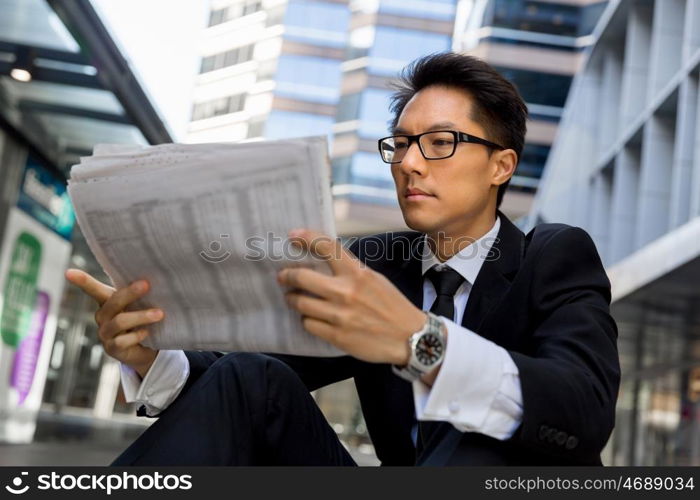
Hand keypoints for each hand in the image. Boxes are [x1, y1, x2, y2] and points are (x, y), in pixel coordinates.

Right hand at [64, 269, 162, 377]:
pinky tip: (147, 332)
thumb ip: (141, 293)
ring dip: (141, 316)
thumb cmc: (142, 319)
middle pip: (113, 302)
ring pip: (120, 322)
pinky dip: (137, 335)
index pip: (94, 289)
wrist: (146, 348)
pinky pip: (123, 341)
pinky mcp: (112, 349)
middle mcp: (102, 316)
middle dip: (130, 293)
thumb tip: (153, 279)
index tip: (69, 272)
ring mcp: (105, 333)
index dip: (82, 281)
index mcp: (107, 301)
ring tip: (159, 314)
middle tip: (146, 285)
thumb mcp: (140, 304)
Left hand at [277, 229, 426, 364]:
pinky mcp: (337, 336)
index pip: (326, 247)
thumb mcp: (375, 279)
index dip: (306, 238)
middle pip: (302, 277)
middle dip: (287, 276)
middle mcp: (346, 292)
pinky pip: (308, 323)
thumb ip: (350, 271)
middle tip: (283, 277)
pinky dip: (307, 319)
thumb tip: (324, 262)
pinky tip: (311, 317)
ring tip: (294, 298)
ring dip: (293, 299)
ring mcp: (340, 315)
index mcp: (358, 273)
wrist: (411, 337)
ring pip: (300, 303)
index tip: (292, 236)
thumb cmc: (392, 306)